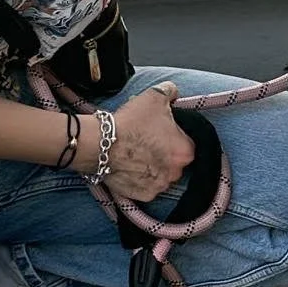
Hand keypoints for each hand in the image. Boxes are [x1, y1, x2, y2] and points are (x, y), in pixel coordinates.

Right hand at [99, 81, 195, 201]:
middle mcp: (176, 173)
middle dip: (163, 152)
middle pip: (174, 161)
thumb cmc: (130, 122)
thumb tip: (173, 92)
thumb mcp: (154, 96)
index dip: (173, 135)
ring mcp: (159, 186)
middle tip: (146, 142)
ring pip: (160, 175)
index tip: (160, 131)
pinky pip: (145, 186)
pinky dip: (139, 179)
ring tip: (135, 154)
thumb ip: (170, 91)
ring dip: (152, 167)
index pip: (186, 142)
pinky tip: (129, 166)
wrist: (101, 144)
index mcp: (185, 151)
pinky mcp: (142, 195)